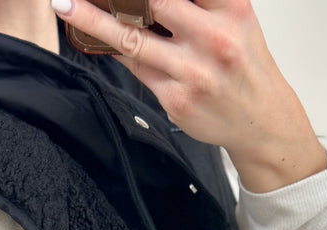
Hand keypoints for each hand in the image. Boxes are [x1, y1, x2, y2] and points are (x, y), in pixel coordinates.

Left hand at [53, 0, 326, 190]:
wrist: (261, 120)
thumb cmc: (241, 63)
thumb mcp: (234, 16)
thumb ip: (197, 0)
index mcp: (231, 7)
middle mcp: (214, 38)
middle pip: (153, 0)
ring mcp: (193, 72)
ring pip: (131, 38)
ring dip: (92, 19)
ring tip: (65, 4)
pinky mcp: (176, 100)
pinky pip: (134, 68)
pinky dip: (111, 49)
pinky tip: (92, 37)